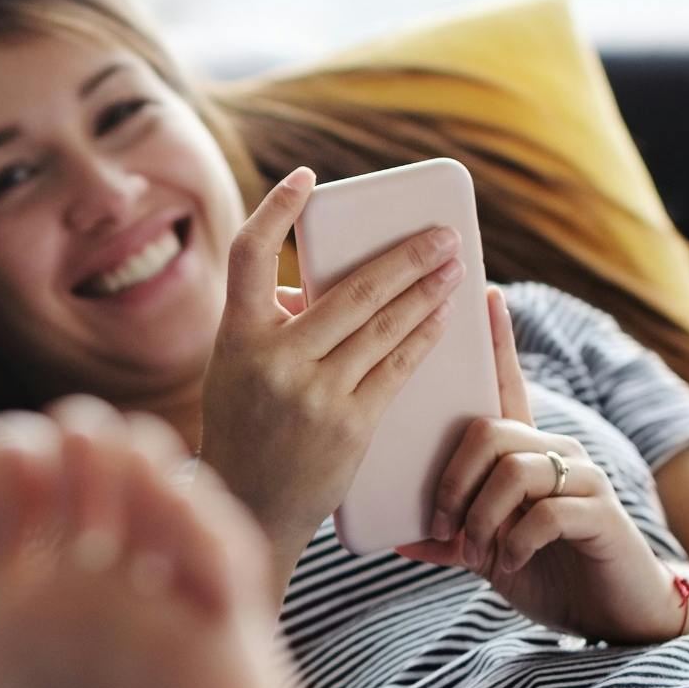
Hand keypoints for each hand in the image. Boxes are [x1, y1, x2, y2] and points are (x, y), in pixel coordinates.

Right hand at [200, 167, 465, 567]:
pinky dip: (422, 336)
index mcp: (234, 337)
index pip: (250, 255)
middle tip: (442, 232)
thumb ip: (268, 326)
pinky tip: (443, 317)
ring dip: (426, 290)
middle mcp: (272, 360)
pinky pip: (396, 368)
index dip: (276, 209)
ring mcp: (313, 393)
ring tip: (454, 266)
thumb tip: (318, 285)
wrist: (248, 510)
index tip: (307, 177)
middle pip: (349, 289)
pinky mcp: (349, 425)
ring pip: (382, 325)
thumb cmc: (243, 430)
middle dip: (405, 256)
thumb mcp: (234, 371)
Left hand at [397, 288, 681, 644]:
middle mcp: (556, 451)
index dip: (498, 341)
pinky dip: (514, 541)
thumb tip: (395, 537)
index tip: (486, 293)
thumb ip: (448, 538)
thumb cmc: (547, 573)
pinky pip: (544, 510)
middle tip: (442, 527)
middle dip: (452, 481)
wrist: (614, 614)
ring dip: (481, 517)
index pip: (508, 385)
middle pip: (488, 432)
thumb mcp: (487, 552)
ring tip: (476, 552)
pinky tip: (509, 562)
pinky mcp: (601, 511)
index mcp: (526, 452)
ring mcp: (582, 478)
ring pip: (513, 470)